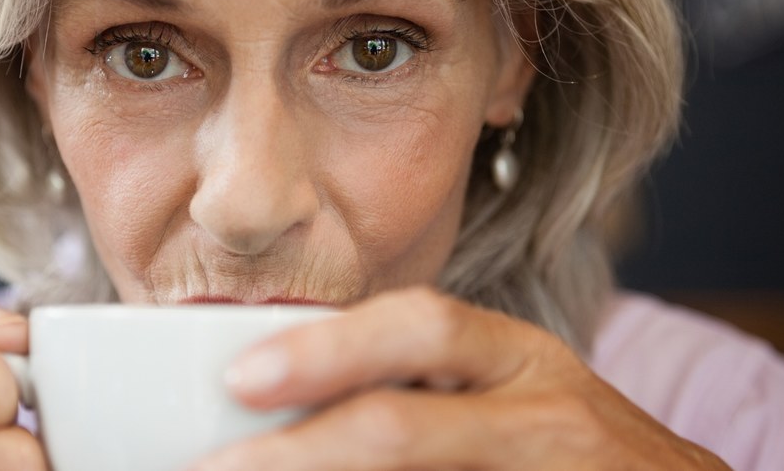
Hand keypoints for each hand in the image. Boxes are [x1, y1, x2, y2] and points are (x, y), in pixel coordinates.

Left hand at [192, 287, 731, 469]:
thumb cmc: (567, 442)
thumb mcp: (506, 390)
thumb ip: (419, 385)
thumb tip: (271, 398)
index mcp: (516, 356)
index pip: (417, 327)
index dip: (325, 350)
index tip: (240, 378)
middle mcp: (544, 412)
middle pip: (404, 426)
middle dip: (301, 451)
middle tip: (216, 468)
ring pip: (426, 469)